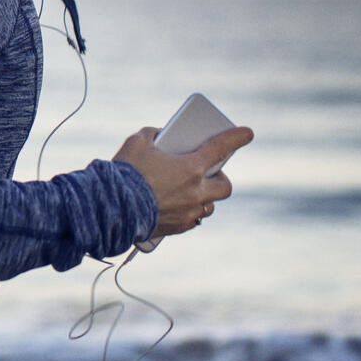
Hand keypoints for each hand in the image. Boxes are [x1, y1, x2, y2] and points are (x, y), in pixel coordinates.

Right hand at [113, 125, 253, 238]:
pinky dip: (188, 212)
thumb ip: (153, 135)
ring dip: (204, 198)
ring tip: (191, 191)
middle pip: (224, 186)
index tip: (247, 133)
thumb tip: (159, 136)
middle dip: (220, 178)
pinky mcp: (177, 228)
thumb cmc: (126, 172)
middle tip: (209, 172)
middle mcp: (196, 192)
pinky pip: (192, 220)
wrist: (113, 207)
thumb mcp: (137, 142)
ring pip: (209, 207)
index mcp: (191, 167)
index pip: (220, 148)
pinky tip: (176, 207)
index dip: (236, 138)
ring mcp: (188, 212)